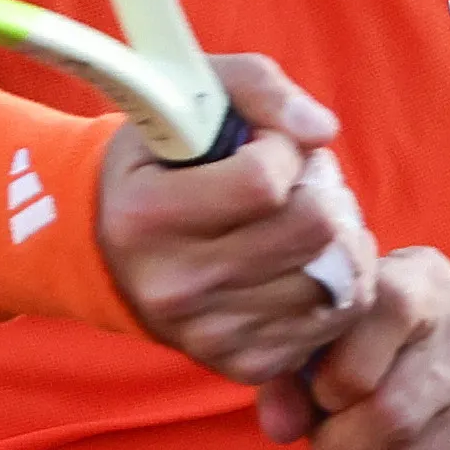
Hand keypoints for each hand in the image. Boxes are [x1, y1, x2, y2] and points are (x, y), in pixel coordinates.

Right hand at [99, 55, 375, 384]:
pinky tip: (308, 259)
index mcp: (147, 216)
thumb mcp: (187, 97)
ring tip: (309, 216)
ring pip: (333, 279)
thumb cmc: (163, 159)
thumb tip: (321, 129)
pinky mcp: (241, 363)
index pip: (264, 181)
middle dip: (323, 190)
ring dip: (340, 236)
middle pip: (311, 230)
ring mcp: (207, 333)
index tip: (266, 144)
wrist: (110, 250)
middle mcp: (173, 285)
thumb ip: (257, 86)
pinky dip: (336, 284)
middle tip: (304, 179)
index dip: (284, 149)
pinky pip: (332, 323)